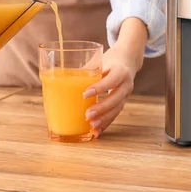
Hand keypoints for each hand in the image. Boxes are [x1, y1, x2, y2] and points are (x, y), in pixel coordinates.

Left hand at [82, 17, 147, 136]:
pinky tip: (97, 131)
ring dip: (104, 119)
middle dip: (102, 108)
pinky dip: (106, 123)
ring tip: (92, 126)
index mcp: (120, 70)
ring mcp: (126, 95)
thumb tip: (62, 78)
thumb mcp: (99, 60)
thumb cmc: (109, 60)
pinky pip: (115, 114)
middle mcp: (126, 84)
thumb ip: (86, 70)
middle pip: (116, 98)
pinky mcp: (123, 102)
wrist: (128, 61)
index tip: (85, 94)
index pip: (112, 80)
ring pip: (117, 109)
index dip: (100, 88)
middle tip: (87, 115)